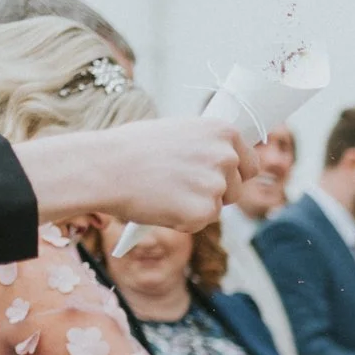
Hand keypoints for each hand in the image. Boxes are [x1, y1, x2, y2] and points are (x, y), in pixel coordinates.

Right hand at [12, 118, 254, 231]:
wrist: (104, 166)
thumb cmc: (133, 148)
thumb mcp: (178, 133)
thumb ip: (205, 146)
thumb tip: (224, 161)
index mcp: (223, 131)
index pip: (250, 163)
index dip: (234, 176)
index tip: (219, 180)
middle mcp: (227, 156)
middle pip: (237, 189)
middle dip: (215, 194)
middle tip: (179, 187)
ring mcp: (217, 185)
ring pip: (218, 207)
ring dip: (197, 207)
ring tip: (165, 192)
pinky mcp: (203, 211)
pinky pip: (200, 223)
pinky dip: (183, 221)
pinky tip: (160, 205)